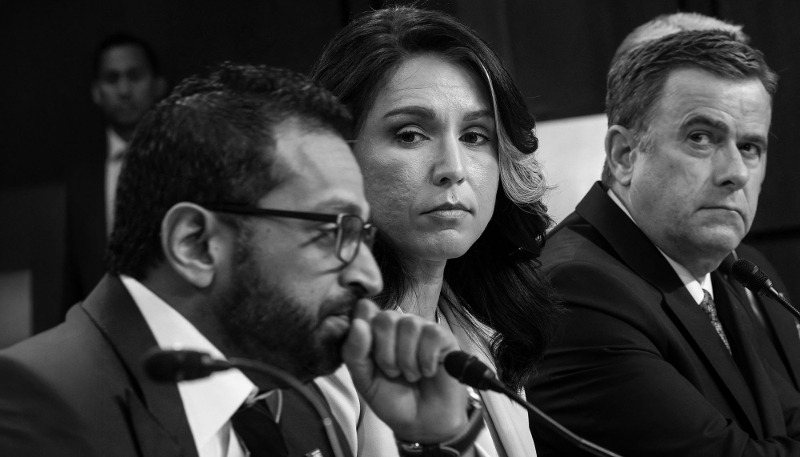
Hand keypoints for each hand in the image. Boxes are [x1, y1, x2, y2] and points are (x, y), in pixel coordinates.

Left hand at [342, 299, 469, 443]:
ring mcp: (423, 329)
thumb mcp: (363, 379)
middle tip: (393, 373)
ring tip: (411, 375)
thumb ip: (354, 352)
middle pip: (386, 318)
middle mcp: (399, 324)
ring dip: (407, 360)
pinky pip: (431, 335)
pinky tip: (428, 372)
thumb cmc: (392, 398)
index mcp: (376, 330)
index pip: (364, 309)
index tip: (368, 358)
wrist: (421, 423)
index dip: (364, 332)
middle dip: (385, 354)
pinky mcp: (445, 337)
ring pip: (409, 325)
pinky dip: (426, 360)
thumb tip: (358, 323)